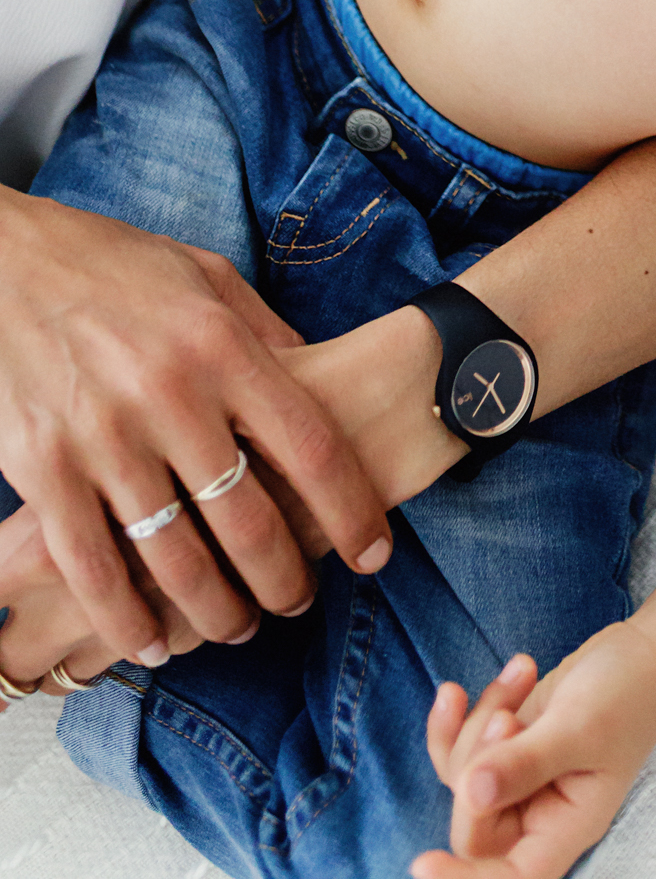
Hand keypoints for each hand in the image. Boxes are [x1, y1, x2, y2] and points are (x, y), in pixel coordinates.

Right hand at [0, 190, 390, 664]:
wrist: (6, 261)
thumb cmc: (113, 266)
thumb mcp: (205, 276)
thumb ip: (264, 335)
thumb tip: (320, 383)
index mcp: (221, 344)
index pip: (310, 447)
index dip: (350, 511)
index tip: (372, 552)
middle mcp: (171, 394)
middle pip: (248, 519)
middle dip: (284, 579)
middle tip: (298, 604)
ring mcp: (104, 436)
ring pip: (176, 557)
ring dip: (214, 610)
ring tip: (235, 627)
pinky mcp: (44, 468)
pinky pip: (93, 567)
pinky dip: (125, 618)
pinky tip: (150, 641)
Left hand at [412, 621, 655, 877]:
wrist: (642, 649)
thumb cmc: (627, 693)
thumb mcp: (579, 727)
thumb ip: (527, 763)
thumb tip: (473, 795)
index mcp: (565, 828)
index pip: (509, 877)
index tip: (422, 863)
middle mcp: (540, 814)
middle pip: (474, 821)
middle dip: (478, 762)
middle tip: (509, 716)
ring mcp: (521, 781)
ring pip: (464, 779)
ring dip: (478, 725)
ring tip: (522, 676)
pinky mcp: (509, 748)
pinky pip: (464, 747)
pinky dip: (470, 711)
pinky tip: (505, 674)